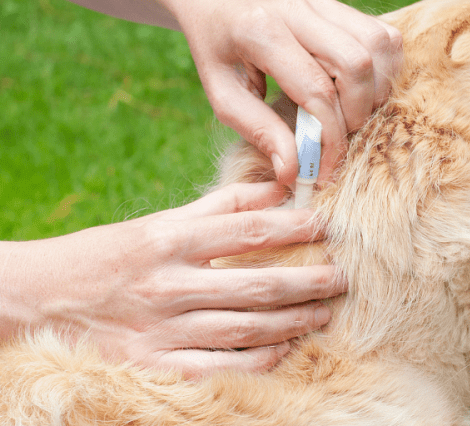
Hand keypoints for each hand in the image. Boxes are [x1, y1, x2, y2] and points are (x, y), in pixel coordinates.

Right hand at [0, 182, 345, 377]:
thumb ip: (218, 206)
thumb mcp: (158, 222)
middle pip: (257, 284)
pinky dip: (259, 359)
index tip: (326, 226)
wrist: (41, 300)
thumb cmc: (107, 256)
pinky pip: (221, 367)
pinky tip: (286, 348)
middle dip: (309, 281)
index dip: (295, 227)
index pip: (248, 229)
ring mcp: (163, 329)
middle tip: (341, 277)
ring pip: (247, 328)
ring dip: (294, 321)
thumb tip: (274, 189)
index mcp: (169, 239)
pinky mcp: (155, 365)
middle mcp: (169, 284)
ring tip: (325, 312)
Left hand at [164, 0, 402, 183]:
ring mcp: (325, 3)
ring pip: (379, 46)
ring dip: (375, 91)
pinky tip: (361, 90)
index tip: (323, 169)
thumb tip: (293, 172)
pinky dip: (384, 70)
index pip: (316, 90)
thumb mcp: (221, 92)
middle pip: (357, 64)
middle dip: (356, 114)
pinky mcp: (342, 6)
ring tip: (351, 114)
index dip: (328, 138)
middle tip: (337, 136)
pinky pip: (384, 36)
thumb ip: (258, 130)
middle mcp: (298, 10)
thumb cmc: (216, 46)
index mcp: (261, 31)